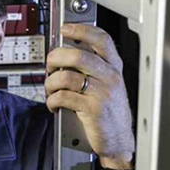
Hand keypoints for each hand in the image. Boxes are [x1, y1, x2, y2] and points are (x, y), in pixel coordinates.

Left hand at [44, 23, 133, 168]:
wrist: (119, 140)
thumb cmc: (110, 112)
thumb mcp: (107, 85)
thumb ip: (91, 68)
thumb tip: (63, 55)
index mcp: (114, 67)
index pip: (101, 39)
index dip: (81, 30)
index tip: (65, 29)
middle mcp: (110, 77)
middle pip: (78, 55)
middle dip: (56, 57)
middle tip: (50, 65)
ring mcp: (103, 93)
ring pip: (67, 76)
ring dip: (50, 82)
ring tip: (50, 90)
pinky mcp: (93, 109)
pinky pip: (63, 97)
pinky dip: (52, 100)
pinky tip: (53, 104)